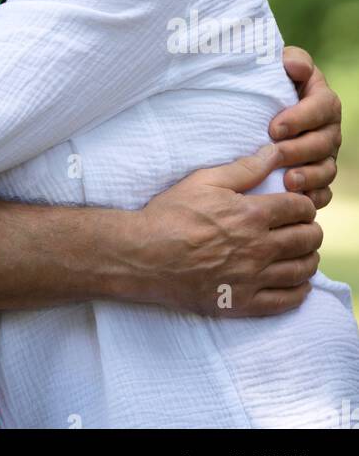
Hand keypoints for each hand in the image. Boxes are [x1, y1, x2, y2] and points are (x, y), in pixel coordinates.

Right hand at [136, 143, 321, 317]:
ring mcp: (252, 279)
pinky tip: (297, 282)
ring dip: (309, 259)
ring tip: (302, 252)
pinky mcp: (243, 303)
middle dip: (311, 230)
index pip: (300, 208)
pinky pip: (286, 301)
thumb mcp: (204, 181)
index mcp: (251, 215)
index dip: (305, 204)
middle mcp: (258, 248)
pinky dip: (300, 291)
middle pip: (307, 240)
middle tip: (304, 227)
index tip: (299, 205)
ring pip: (302, 270)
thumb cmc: (171, 214)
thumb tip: (274, 152)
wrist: (144, 255)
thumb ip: (244, 168)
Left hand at [273, 46, 340, 207]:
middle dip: (300, 150)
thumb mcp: (277, 64)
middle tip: (275, 154)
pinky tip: (296, 201)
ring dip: (309, 177)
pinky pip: (323, 192)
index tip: (273, 127)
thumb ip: (290, 60)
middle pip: (324, 142)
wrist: (259, 109)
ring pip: (327, 170)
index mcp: (322, 99)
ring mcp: (326, 155)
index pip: (322, 107)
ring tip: (287, 181)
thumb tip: (296, 68)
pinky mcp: (318, 178)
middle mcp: (329, 128)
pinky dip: (313, 198)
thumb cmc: (268, 83)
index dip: (301, 118)